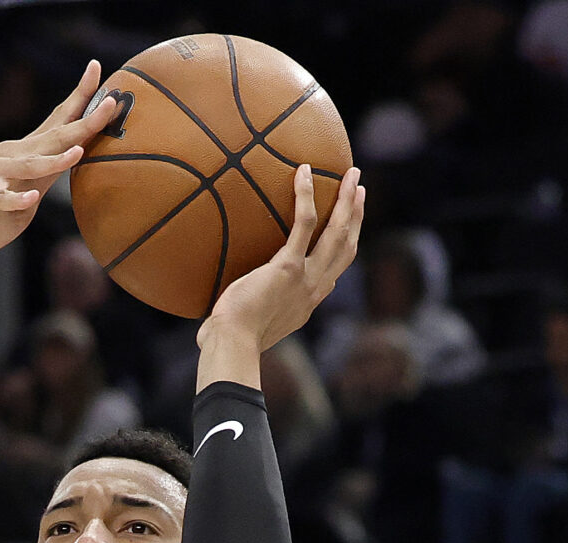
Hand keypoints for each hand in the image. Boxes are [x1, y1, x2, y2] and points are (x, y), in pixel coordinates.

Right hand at [0, 63, 119, 270]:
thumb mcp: (32, 194)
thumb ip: (50, 174)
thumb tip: (81, 152)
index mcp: (26, 152)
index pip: (58, 120)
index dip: (80, 97)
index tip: (98, 69)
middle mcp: (9, 154)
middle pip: (52, 135)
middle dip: (83, 120)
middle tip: (110, 104)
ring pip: (27, 164)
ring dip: (54, 160)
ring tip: (78, 153)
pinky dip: (13, 199)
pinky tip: (29, 198)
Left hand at [200, 163, 364, 363]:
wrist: (232, 345)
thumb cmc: (228, 341)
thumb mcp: (243, 326)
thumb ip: (237, 312)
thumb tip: (206, 319)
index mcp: (307, 302)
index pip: (335, 270)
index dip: (346, 245)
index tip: (349, 225)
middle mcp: (314, 290)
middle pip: (346, 247)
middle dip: (356, 216)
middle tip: (360, 189)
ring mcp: (305, 279)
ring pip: (337, 234)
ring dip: (348, 202)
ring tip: (353, 174)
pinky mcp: (288, 267)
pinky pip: (304, 224)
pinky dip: (306, 195)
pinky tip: (303, 170)